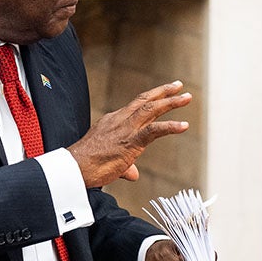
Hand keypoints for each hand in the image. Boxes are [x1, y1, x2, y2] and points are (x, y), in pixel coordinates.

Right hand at [68, 81, 191, 187]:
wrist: (74, 169)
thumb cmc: (87, 166)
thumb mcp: (109, 162)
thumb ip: (125, 166)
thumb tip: (133, 174)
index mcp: (113, 121)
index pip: (134, 106)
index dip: (150, 99)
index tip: (162, 94)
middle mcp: (120, 120)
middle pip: (144, 100)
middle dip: (163, 92)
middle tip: (180, 86)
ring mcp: (126, 129)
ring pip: (151, 109)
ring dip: (171, 102)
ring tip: (187, 97)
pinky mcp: (130, 141)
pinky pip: (154, 130)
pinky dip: (171, 126)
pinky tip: (184, 125)